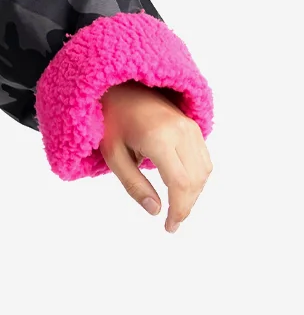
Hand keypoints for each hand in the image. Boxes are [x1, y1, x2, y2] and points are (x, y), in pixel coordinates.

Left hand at [98, 80, 211, 231]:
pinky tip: (183, 188)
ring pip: (204, 170)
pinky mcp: (193, 125)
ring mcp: (190, 126)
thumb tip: (155, 210)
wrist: (121, 87)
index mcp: (158, 137)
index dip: (179, 209)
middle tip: (172, 223)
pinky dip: (198, 178)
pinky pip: (203, 158)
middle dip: (186, 205)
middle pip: (195, 179)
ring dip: (194, 193)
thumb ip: (134, 184)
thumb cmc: (111, 120)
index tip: (170, 227)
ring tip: (176, 208)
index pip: (180, 182)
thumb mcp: (113, 155)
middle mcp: (180, 131)